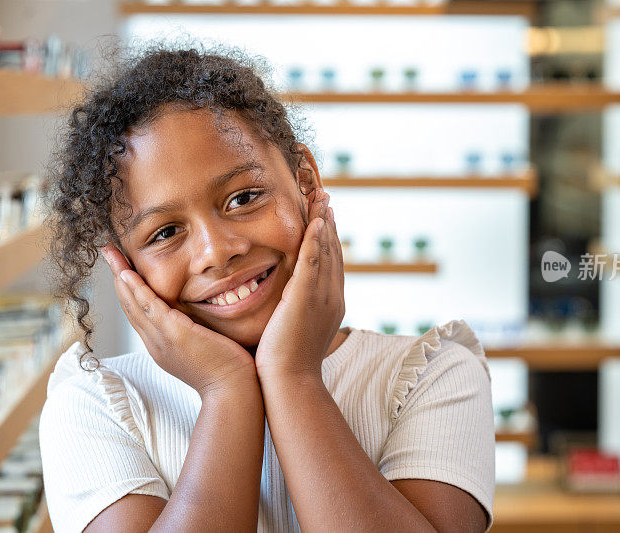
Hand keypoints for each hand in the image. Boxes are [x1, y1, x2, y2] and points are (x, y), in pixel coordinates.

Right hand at [101, 245, 256, 396]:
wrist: (233, 390)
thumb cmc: (228, 370)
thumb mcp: (205, 346)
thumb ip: (198, 330)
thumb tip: (203, 316)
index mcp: (162, 345)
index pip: (139, 312)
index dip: (129, 289)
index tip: (122, 267)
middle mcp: (155, 343)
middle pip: (129, 305)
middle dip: (117, 277)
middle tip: (107, 252)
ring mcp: (162, 340)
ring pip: (134, 304)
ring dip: (120, 276)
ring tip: (110, 253)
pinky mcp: (174, 335)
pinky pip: (150, 308)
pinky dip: (137, 290)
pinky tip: (127, 273)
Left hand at [254, 188, 344, 381]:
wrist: (290, 383)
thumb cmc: (286, 363)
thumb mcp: (295, 330)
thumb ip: (295, 311)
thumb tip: (287, 304)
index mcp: (330, 303)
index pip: (331, 263)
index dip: (329, 237)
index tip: (324, 216)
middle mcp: (332, 296)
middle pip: (333, 251)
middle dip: (329, 222)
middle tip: (325, 196)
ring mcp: (322, 297)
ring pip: (326, 251)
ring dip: (324, 222)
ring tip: (321, 198)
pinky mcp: (307, 299)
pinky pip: (314, 263)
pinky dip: (317, 240)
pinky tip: (315, 221)